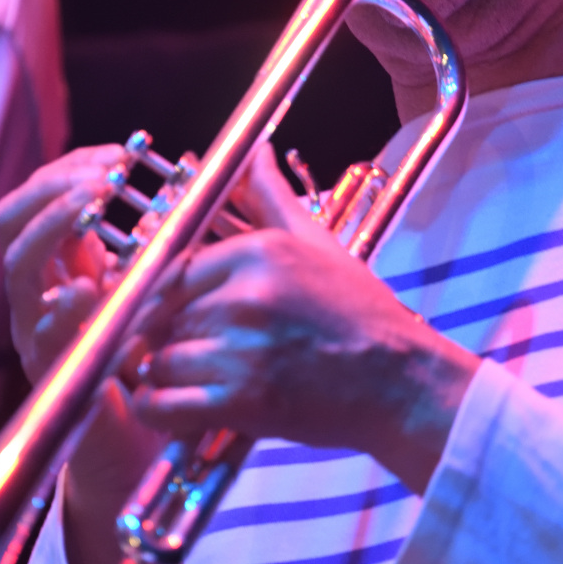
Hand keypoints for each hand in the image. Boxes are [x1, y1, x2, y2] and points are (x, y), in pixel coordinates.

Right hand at [0, 148, 164, 563]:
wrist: (149, 447)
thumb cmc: (166, 362)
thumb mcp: (173, 288)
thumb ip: (182, 235)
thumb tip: (214, 167)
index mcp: (72, 263)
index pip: (49, 195)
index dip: (76, 165)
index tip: (123, 153)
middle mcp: (46, 291)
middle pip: (15, 220)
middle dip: (56, 188)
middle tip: (104, 178)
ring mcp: (43, 332)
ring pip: (20, 268)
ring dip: (52, 230)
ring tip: (90, 208)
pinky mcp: (55, 373)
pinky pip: (42, 334)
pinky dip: (61, 309)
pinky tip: (86, 290)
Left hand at [133, 145, 478, 494]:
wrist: (402, 383)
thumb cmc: (363, 317)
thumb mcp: (320, 245)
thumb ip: (275, 198)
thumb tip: (257, 153)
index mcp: (259, 252)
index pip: (173, 268)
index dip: (165, 296)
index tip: (171, 313)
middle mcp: (246, 295)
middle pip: (162, 312)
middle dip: (165, 334)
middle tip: (185, 349)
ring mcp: (242, 349)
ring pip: (160, 358)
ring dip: (164, 374)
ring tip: (189, 380)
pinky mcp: (242, 401)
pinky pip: (166, 404)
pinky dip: (160, 410)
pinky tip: (176, 411)